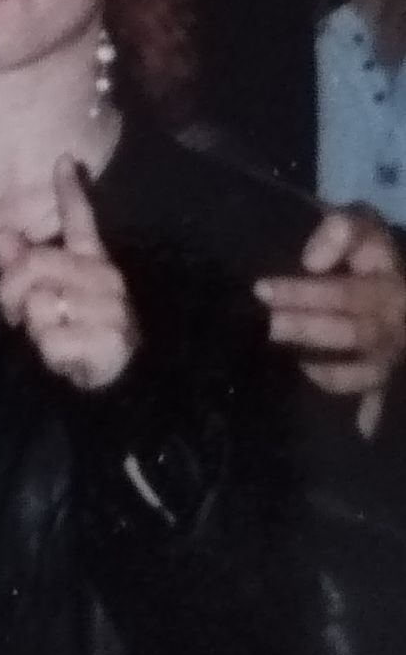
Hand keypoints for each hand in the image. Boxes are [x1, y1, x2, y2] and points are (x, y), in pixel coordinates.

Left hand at [0, 157, 137, 391]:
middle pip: (36, 264)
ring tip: (53, 337)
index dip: (70, 191)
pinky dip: (50, 354)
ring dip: (33, 328)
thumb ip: (20, 268)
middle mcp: (105, 278)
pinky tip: (68, 358)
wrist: (112, 385)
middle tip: (16, 314)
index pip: (80, 222)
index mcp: (91, 263)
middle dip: (10, 290)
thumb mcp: (45, 299)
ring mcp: (111, 308)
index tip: (63, 158)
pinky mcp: (110, 339)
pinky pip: (51, 338)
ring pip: (40, 304)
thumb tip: (0, 235)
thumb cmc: (74, 335)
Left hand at [255, 207, 405, 436]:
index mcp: (388, 288)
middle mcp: (393, 328)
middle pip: (352, 334)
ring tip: (294, 363)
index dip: (304, 293)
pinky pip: (379, 398)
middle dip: (308, 330)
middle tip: (269, 325)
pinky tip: (359, 428)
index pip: (345, 294)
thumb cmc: (368, 253)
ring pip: (365, 373)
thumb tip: (312, 263)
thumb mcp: (362, 226)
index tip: (262, 289)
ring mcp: (391, 356)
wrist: (397, 281)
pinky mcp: (385, 376)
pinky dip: (369, 413)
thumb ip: (341, 232)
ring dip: (329, 372)